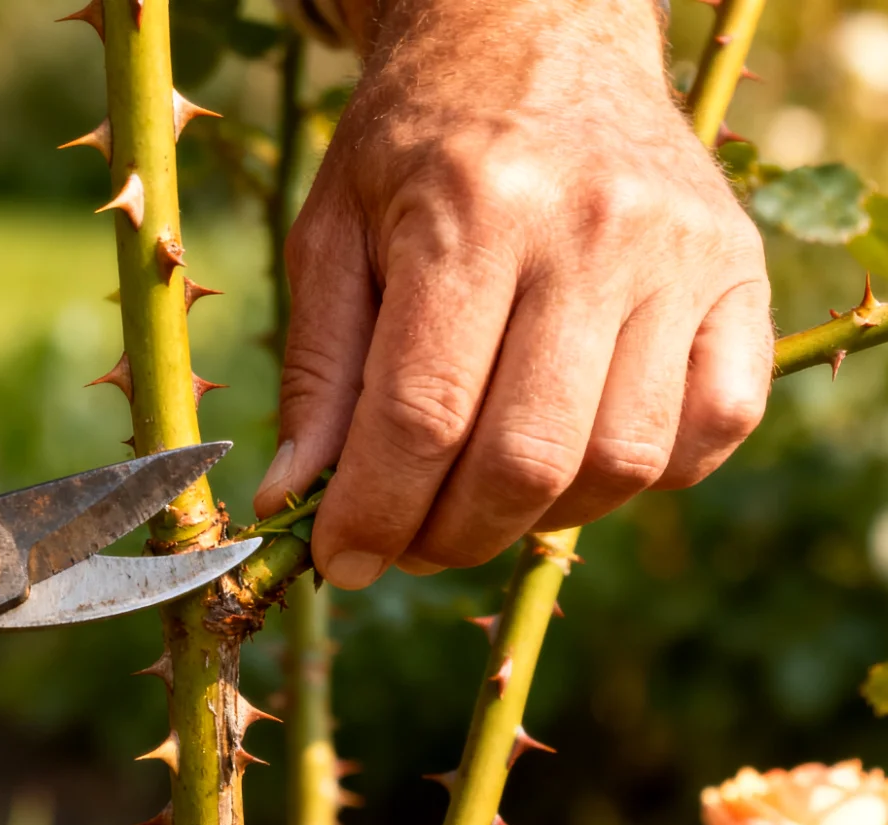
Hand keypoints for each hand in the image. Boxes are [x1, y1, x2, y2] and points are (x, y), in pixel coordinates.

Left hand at [252, 0, 772, 588]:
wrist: (537, 37)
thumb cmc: (414, 145)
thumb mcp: (332, 235)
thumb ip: (318, 373)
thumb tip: (293, 501)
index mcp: (470, 210)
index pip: (422, 414)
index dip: (374, 513)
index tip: (339, 561)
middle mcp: (590, 231)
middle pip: (524, 457)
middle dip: (447, 537)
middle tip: (404, 546)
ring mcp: (680, 255)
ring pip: (620, 462)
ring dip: (536, 520)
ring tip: (476, 501)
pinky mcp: (742, 276)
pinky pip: (710, 430)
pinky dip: (639, 478)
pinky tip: (571, 456)